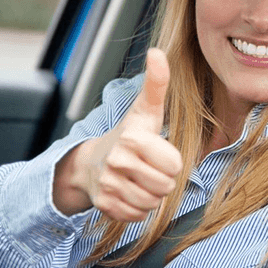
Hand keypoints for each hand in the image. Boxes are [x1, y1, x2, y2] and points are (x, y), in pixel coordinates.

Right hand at [54, 48, 182, 220]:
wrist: (92, 162)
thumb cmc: (130, 135)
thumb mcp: (147, 110)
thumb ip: (157, 83)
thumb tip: (157, 51)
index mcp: (133, 138)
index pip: (174, 166)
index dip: (171, 162)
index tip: (158, 153)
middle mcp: (117, 161)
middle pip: (165, 187)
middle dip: (163, 180)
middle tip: (149, 168)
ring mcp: (109, 184)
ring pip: (152, 203)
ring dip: (151, 195)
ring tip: (140, 179)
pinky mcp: (104, 205)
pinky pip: (137, 216)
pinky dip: (138, 208)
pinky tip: (129, 192)